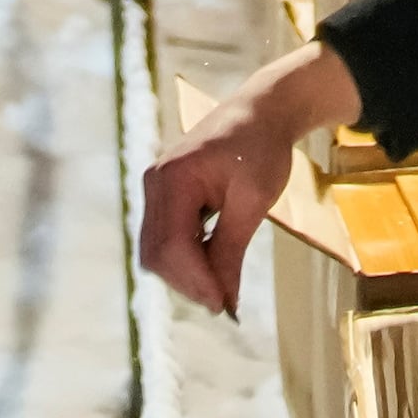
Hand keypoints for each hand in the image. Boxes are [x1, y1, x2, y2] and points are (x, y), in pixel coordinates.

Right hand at [138, 40, 361, 314]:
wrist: (261, 111)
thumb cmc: (262, 148)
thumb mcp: (253, 200)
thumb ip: (231, 249)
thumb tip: (224, 300)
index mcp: (174, 178)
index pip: (173, 245)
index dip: (195, 281)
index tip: (224, 306)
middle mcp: (155, 182)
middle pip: (157, 253)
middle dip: (188, 282)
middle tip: (225, 302)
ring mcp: (156, 187)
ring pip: (157, 250)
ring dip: (186, 274)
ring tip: (222, 287)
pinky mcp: (164, 194)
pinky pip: (165, 237)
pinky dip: (186, 258)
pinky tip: (213, 266)